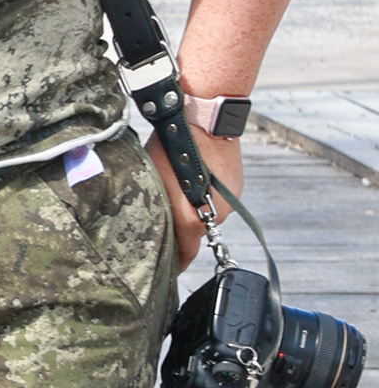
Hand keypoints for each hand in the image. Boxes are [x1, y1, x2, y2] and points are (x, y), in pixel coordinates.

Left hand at [146, 123, 239, 270]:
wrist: (203, 117)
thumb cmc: (169, 148)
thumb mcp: (153, 181)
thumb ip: (157, 210)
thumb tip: (150, 227)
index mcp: (193, 221)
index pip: (185, 256)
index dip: (174, 264)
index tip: (165, 269)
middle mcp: (217, 216)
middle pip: (195, 232)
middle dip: (181, 227)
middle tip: (163, 213)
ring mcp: (231, 201)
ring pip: (207, 212)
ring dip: (195, 205)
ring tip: (178, 186)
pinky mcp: (238, 185)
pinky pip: (218, 197)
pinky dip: (206, 191)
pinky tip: (193, 174)